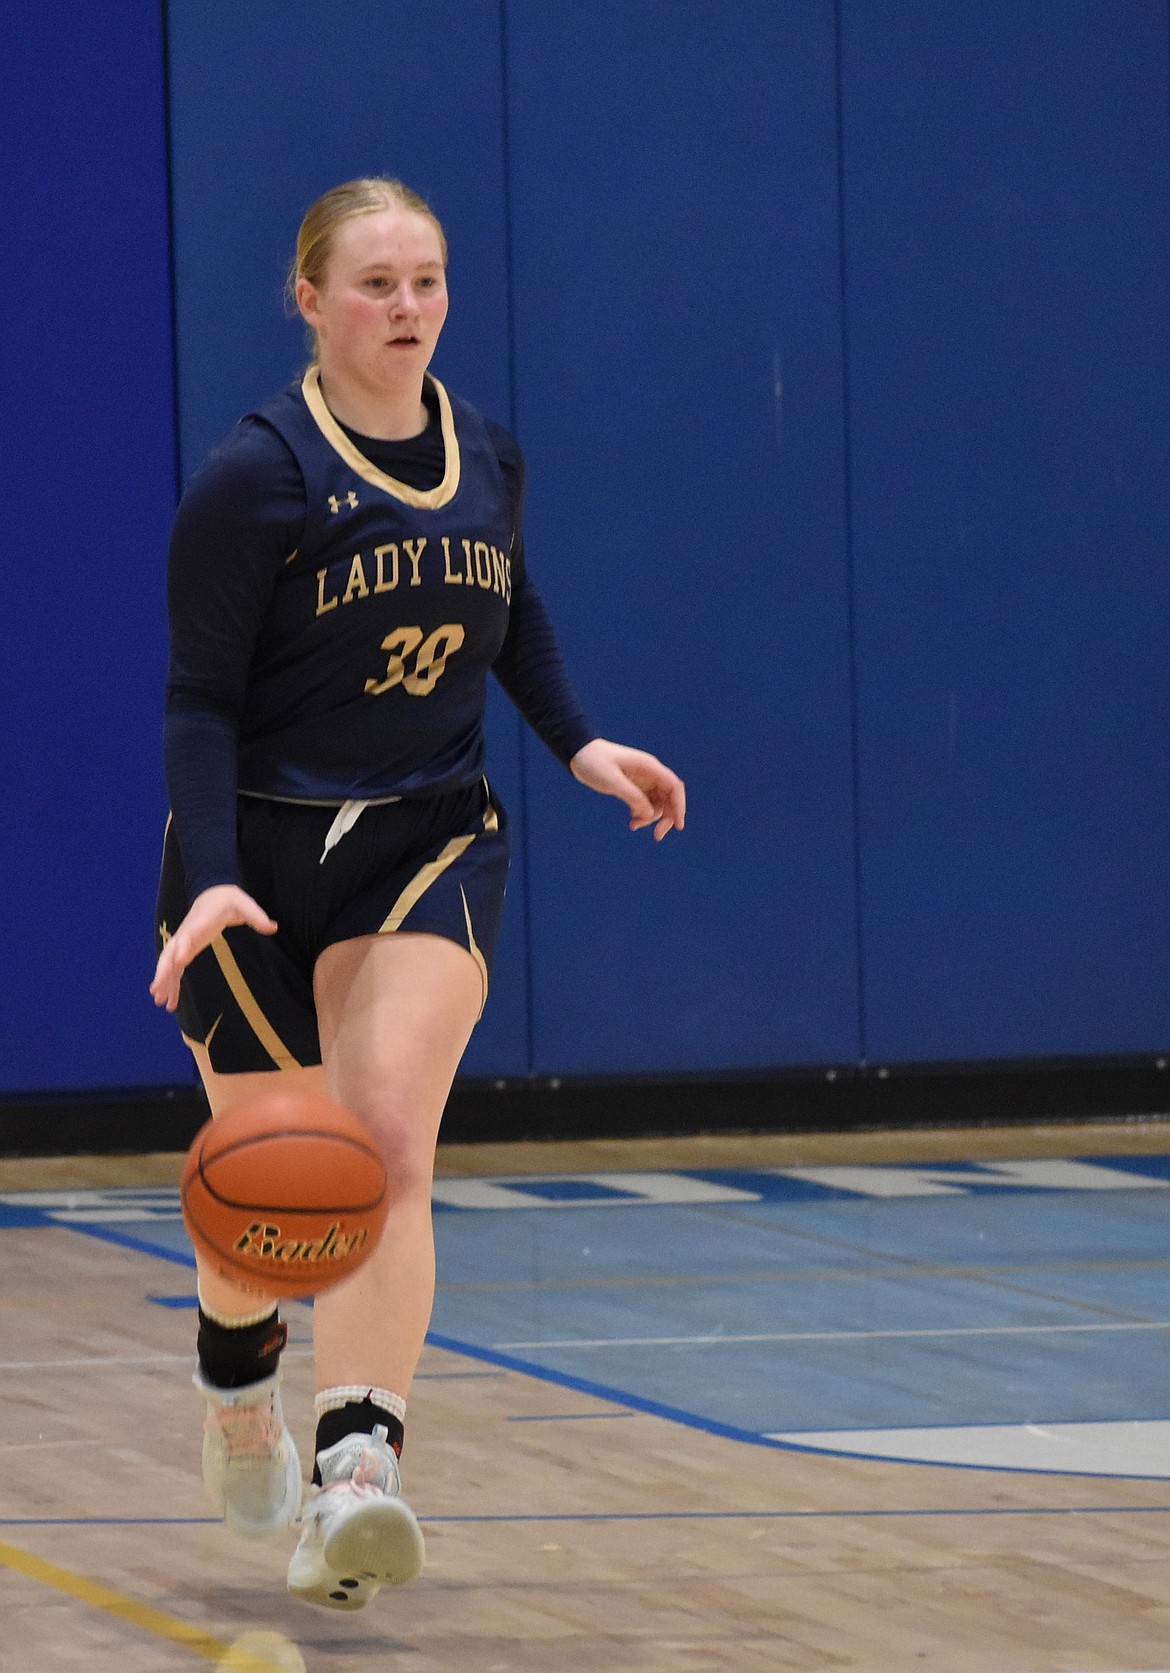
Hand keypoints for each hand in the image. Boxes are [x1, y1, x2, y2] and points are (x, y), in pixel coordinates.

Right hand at [150, 884, 276, 1012]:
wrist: (214, 892)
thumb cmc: (229, 899)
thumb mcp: (245, 904)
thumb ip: (256, 916)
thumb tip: (273, 927)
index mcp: (200, 922)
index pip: (188, 935)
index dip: (182, 948)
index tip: (177, 962)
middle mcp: (187, 933)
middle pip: (170, 953)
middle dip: (163, 972)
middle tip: (156, 991)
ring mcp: (185, 941)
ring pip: (169, 963)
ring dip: (165, 982)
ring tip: (160, 1003)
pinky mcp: (188, 948)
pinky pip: (176, 967)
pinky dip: (172, 982)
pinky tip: (170, 999)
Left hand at [569, 738, 685, 839]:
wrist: (579, 754)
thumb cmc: (594, 762)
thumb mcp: (612, 781)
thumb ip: (633, 797)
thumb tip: (650, 814)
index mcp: (649, 767)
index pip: (674, 787)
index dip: (679, 806)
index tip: (678, 826)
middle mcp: (650, 773)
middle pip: (670, 797)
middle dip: (667, 817)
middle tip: (657, 836)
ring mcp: (643, 780)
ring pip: (658, 803)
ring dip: (651, 818)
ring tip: (633, 826)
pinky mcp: (635, 787)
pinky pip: (646, 804)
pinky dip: (642, 815)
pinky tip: (632, 821)